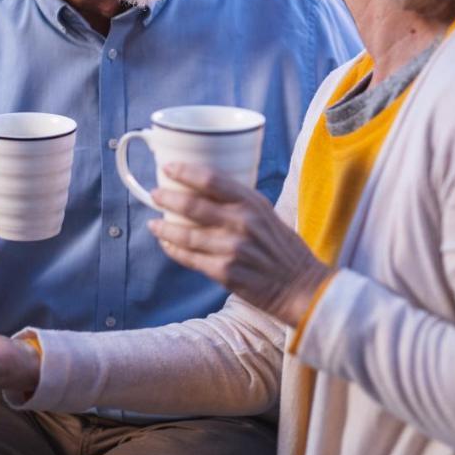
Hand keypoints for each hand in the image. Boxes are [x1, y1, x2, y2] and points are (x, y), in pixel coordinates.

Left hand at [150, 164, 332, 327]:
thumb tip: (202, 190)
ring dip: (164, 228)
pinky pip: (190, 259)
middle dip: (167, 198)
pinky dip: (175, 250)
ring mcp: (232, 249)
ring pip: (186, 235)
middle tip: (154, 195)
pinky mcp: (225, 273)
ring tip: (153, 224)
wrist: (300, 287)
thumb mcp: (266, 214)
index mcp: (252, 203)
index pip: (211, 179)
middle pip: (192, 205)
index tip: (168, 168)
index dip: (185, 171)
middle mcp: (242, 223)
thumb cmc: (282, 248)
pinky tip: (167, 245)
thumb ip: (239, 202)